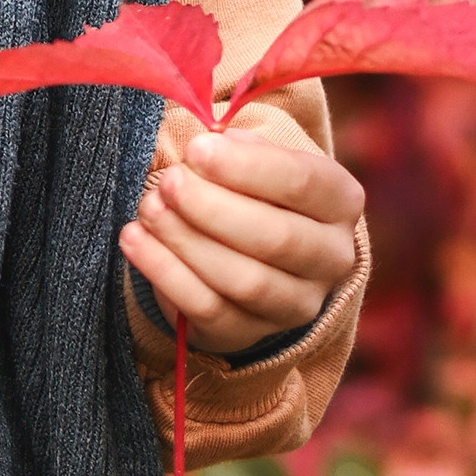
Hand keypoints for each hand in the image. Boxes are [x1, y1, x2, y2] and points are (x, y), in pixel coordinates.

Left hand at [118, 130, 363, 357]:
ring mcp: (296, 303)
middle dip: (210, 207)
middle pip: (275, 237)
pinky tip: (135, 239)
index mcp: (341, 201)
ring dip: (186, 240)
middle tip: (168, 182)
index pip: (303, 182)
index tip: (195, 149)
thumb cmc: (251, 189)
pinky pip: (207, 308)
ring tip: (149, 209)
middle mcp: (332, 257)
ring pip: (243, 280)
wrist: (251, 250)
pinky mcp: (251, 332)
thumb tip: (211, 143)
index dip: (246, 167)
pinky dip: (164, 273)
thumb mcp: (255, 159)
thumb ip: (238, 148)